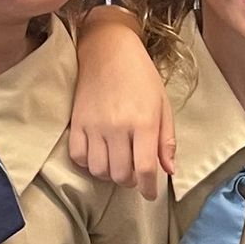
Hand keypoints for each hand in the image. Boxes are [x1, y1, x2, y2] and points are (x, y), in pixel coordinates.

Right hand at [72, 10, 175, 200]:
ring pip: (99, 170)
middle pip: (121, 175)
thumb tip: (168, 170)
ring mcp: (94, 126)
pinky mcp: (76, 122)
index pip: (146, 169)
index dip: (149, 188)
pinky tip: (99, 154)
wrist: (107, 49)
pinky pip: (78, 157)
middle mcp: (117, 127)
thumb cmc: (141, 76)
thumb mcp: (162, 104)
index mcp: (143, 122)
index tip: (150, 193)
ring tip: (118, 163)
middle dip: (131, 181)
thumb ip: (166, 139)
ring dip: (110, 174)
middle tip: (135, 173)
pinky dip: (89, 163)